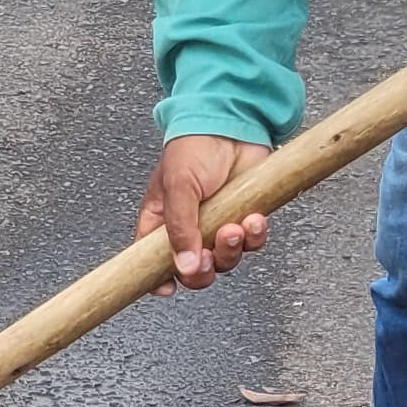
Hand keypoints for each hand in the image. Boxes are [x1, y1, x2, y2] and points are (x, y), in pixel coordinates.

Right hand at [135, 133, 273, 291]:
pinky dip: (254, 237)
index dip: (159, 280)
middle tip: (209, 253)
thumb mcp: (178, 186)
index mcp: (161, 223)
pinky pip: (251, 243)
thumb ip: (179, 229)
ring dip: (231, 250)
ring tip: (234, 228)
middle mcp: (188, 229)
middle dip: (204, 269)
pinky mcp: (244, 217)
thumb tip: (184, 266)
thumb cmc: (195, 146)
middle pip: (193, 271)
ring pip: (225, 261)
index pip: (152, 262)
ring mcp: (218, 225)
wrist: (232, 120)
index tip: (168, 286)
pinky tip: (253, 219)